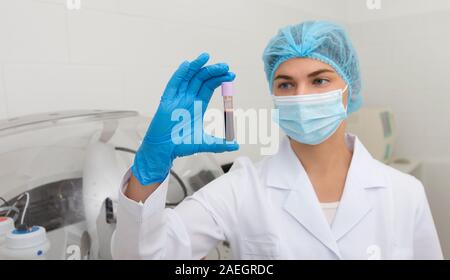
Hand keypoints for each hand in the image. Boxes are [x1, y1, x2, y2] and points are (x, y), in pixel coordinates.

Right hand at [132, 53, 238, 185]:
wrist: (165, 151)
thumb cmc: (182, 145)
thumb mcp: (205, 142)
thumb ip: (220, 143)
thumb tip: (236, 146)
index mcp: (197, 105)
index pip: (209, 86)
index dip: (219, 79)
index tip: (231, 74)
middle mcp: (188, 98)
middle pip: (201, 79)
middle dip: (213, 71)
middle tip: (225, 66)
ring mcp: (177, 98)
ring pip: (188, 77)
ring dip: (197, 66)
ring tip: (207, 56)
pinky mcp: (167, 101)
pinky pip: (173, 84)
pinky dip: (180, 74)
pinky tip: (187, 65)